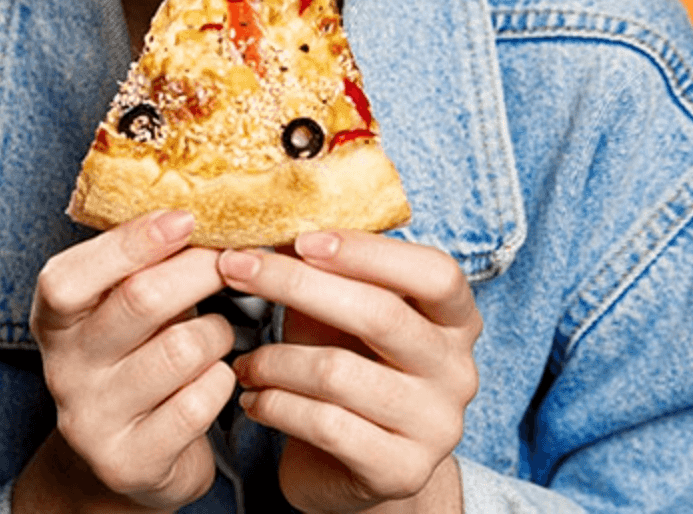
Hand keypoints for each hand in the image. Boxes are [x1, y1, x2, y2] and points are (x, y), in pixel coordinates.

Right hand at [18, 211, 236, 511]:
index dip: (132, 241)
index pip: (71, 276)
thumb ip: (146, 260)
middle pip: (140, 299)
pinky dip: (221, 380)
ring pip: (181, 349)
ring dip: (218, 332)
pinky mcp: (131, 461)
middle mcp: (63, 369)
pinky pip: (199, 401)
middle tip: (234, 258)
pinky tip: (214, 378)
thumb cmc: (137, 353)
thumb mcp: (124, 302)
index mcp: (55, 318)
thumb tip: (203, 204)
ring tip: (217, 334)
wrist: (128, 455)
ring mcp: (93, 420)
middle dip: (200, 270)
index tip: (186, 218)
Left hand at [217, 231, 480, 513]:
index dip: (368, 251)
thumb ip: (324, 270)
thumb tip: (271, 220)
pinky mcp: (401, 471)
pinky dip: (276, 404)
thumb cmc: (347, 366)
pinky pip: (326, 425)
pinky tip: (253, 399)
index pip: (434, 272)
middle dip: (296, 285)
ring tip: (245, 360)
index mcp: (456, 318)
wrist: (356, 467)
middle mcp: (457, 370)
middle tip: (235, 270)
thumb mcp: (339, 312)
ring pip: (340, 373)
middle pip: (380, 315)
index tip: (301, 239)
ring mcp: (436, 426)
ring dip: (275, 359)